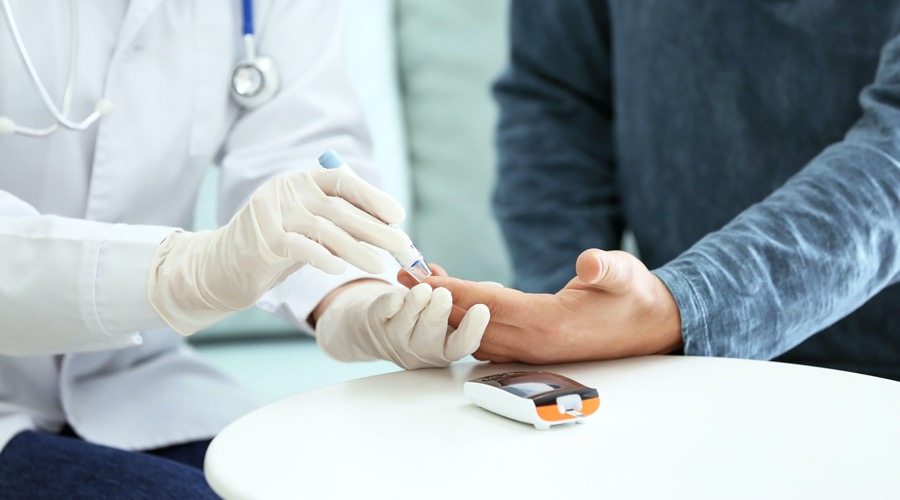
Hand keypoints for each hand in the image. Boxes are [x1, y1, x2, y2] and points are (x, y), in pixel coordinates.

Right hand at [148, 167, 410, 334]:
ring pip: (325, 230)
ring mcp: (273, 213)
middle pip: (339, 208)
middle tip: (402, 245)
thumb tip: (389, 230)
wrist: (223, 265)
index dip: (373, 197)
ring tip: (379, 266)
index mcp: (302, 181)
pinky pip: (301, 247)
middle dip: (375, 228)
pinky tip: (340, 270)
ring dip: (357, 249)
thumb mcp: (309, 226)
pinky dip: (324, 258)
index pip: (343, 181)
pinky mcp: (264, 239)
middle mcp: (288, 190)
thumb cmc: (277, 246)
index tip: (398, 215)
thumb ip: (340, 221)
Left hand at [314, 281, 489, 368]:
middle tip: (443, 295)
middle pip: (432, 336)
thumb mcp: (447, 311)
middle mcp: (422, 350)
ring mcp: (396, 340)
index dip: (472, 330)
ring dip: (416, 303)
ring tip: (423, 287)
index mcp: (446, 347)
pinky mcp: (375, 324)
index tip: (482, 310)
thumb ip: (465, 298)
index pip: (463, 344)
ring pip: (406, 324)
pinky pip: (383, 313)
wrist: (379, 325)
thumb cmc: (422, 315)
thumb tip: (495, 289)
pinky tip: (396, 296)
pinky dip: (390, 302)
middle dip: (438, 314)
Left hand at [416, 249, 682, 363]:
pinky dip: (464, 317)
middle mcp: (534, 342)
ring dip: (445, 309)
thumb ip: (605, 268)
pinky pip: (487, 335)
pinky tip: (453, 300)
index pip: (489, 306)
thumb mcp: (625, 274)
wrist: (651, 327)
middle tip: (401, 277)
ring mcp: (531, 349)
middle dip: (434, 300)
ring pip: (475, 331)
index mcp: (550, 324)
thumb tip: (588, 264)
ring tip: (418, 283)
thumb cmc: (634, 297)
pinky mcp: (532, 347)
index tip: (422, 278)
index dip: (454, 291)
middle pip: (471, 321)